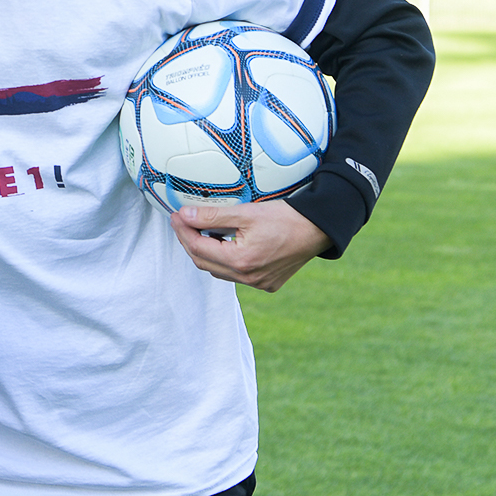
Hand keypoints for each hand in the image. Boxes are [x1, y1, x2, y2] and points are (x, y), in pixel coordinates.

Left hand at [168, 199, 330, 292]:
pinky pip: (236, 275)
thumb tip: (184, 216)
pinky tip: (224, 244)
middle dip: (190, 242)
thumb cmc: (285, 217)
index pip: (199, 248)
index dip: (183, 232)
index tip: (176, 216)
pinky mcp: (268, 283)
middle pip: (205, 263)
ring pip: (220, 271)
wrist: (318, 228)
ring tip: (201, 231)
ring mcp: (259, 283)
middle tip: (182, 222)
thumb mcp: (246, 212)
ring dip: (207, 252)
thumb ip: (213, 215)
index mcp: (241, 262)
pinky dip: (225, 260)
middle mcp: (249, 278)